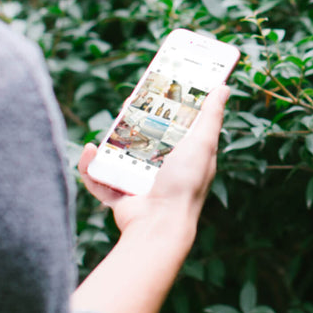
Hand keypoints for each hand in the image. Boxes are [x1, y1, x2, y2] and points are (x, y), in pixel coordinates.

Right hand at [77, 85, 229, 232]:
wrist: (159, 224)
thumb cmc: (185, 185)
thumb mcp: (202, 144)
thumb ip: (211, 117)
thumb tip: (224, 87)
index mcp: (181, 156)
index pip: (171, 125)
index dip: (162, 107)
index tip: (153, 88)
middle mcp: (159, 168)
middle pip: (141, 135)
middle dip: (131, 118)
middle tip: (127, 103)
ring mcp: (136, 181)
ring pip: (116, 153)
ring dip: (108, 140)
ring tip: (108, 127)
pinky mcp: (116, 192)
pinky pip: (97, 176)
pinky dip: (89, 165)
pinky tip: (89, 151)